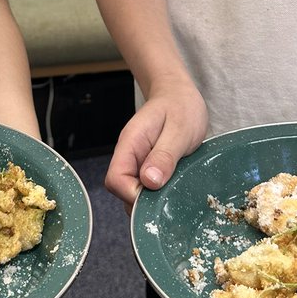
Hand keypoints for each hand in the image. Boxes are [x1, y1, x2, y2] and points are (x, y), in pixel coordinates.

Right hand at [104, 82, 208, 209]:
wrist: (180, 95)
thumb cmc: (181, 107)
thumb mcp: (179, 130)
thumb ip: (164, 155)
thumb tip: (149, 182)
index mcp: (131, 144)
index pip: (116, 179)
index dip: (133, 195)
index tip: (157, 196)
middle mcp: (129, 156)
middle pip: (122, 191)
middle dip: (145, 202)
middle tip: (171, 197)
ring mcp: (138, 164)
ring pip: (134, 193)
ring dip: (153, 199)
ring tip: (175, 191)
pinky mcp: (148, 169)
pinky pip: (147, 189)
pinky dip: (159, 194)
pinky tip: (175, 189)